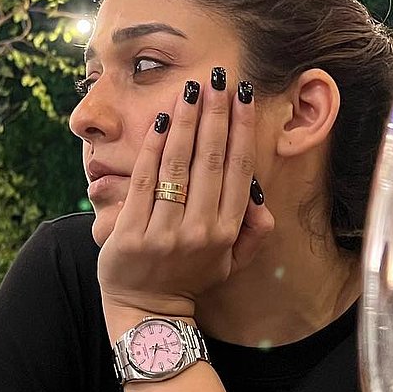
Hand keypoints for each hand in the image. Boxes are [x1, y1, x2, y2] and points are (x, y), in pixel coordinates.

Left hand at [97, 68, 273, 324]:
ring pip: (177, 166)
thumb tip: (261, 196)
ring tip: (192, 90)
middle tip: (219, 79)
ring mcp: (164, 232)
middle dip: (216, 115)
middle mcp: (199, 230)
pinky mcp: (131, 232)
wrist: (147, 312)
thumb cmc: (190, 277)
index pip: (237, 170)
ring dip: (186, 122)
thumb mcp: (231, 261)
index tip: (244, 96)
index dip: (241, 129)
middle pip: (210, 160)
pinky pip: (143, 180)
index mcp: (227, 232)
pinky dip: (153, 148)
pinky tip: (163, 120)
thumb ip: (253, 231)